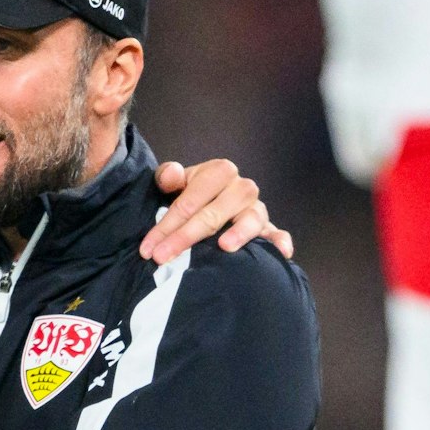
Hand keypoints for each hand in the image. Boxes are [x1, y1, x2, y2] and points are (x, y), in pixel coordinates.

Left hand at [142, 159, 293, 262]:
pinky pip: (277, 232)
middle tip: (163, 257)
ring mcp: (256, 207)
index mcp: (219, 171)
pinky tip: (281, 252)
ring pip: (251, 219)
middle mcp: (241, 188)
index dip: (166, 225)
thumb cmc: (191, 191)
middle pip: (213, 214)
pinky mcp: (268, 226)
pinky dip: (280, 241)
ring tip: (225, 246)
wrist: (212, 196)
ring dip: (239, 232)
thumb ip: (169, 176)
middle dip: (185, 237)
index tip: (148, 249)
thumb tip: (172, 174)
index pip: (189, 201)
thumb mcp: (176, 181)